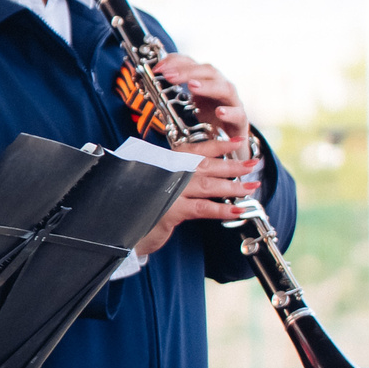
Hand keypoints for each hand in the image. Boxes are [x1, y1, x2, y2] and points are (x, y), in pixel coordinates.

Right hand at [133, 132, 261, 259]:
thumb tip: (202, 172)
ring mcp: (168, 191)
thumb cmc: (138, 204)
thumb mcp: (157, 184)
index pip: (196, 150)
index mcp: (164, 162)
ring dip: (233, 186)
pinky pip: (202, 209)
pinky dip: (221, 209)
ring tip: (251, 186)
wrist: (115, 225)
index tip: (238, 142)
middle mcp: (167, 172)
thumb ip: (175, 175)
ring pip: (208, 185)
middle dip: (232, 165)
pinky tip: (237, 210)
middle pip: (206, 166)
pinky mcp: (171, 211)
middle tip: (253, 164)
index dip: (219, 145)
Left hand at [152, 52, 249, 143]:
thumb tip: (147, 86)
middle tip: (169, 75)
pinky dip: (230, 112)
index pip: (192, 64)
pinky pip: (239, 115)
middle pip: (209, 71)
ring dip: (208, 86)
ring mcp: (232, 104)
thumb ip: (169, 97)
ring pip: (226, 88)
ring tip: (192, 86)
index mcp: (204, 82)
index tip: (157, 67)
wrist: (228, 145)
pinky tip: (219, 112)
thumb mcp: (185, 108)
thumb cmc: (205, 122)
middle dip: (188, 71)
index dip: (175, 61)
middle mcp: (220, 88)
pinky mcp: (240, 122)